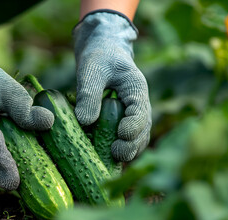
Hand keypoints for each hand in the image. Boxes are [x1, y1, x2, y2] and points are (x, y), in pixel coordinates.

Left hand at [73, 10, 150, 161]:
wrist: (102, 52)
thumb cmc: (98, 57)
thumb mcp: (91, 71)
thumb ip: (89, 94)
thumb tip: (84, 122)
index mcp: (136, 89)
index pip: (141, 112)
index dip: (133, 126)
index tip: (120, 135)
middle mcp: (139, 105)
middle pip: (143, 130)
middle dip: (132, 144)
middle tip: (115, 153)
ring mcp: (133, 115)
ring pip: (138, 138)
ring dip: (129, 151)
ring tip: (112, 159)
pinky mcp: (124, 121)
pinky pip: (128, 139)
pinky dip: (121, 149)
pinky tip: (107, 157)